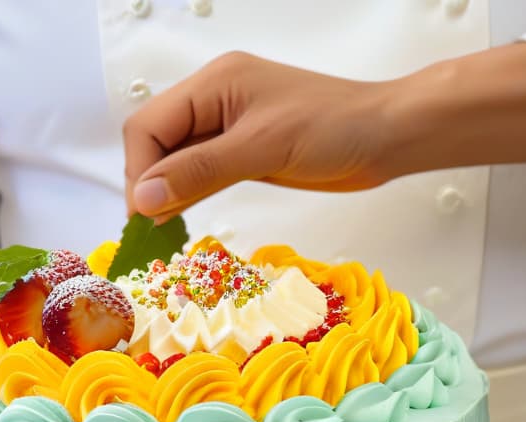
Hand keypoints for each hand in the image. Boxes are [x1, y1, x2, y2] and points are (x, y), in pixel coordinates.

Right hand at [123, 52, 394, 221]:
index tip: (144, 215)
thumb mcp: (260, 149)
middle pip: (157, 141)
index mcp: (213, 84)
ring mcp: (229, 127)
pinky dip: (188, 194)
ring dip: (165, 192)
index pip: (150, 125)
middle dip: (147, 182)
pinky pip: (202, 171)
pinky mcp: (245, 151)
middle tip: (149, 230)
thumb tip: (143, 197)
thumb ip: (198, 172)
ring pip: (177, 160)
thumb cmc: (333, 129)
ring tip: (159, 233)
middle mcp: (214, 101)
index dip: (139, 170)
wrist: (387, 136)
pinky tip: (181, 217)